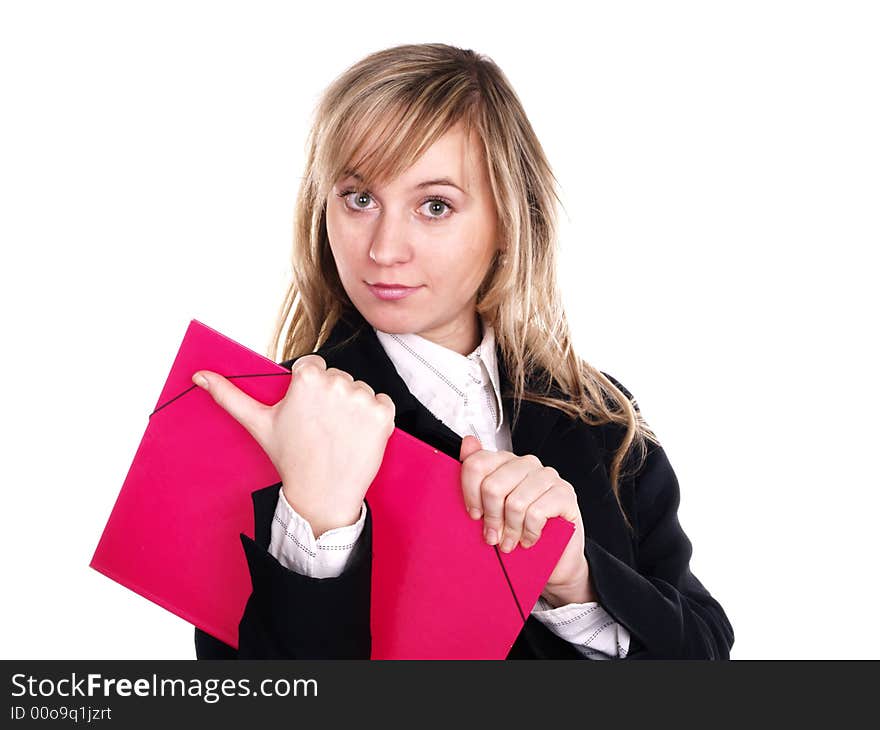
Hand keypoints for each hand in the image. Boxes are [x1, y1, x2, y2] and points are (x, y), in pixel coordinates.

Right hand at [192, 355, 395, 536]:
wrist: (322, 494)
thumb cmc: (290, 457)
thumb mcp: (258, 423)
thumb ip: (230, 395)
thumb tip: (199, 375)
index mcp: (307, 377)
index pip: (314, 367)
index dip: (310, 391)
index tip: (306, 414)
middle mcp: (336, 381)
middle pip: (338, 378)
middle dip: (332, 399)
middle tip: (321, 429)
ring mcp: (362, 398)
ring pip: (360, 391)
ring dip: (354, 409)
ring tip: (338, 435)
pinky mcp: (383, 414)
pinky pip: (382, 403)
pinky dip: (375, 419)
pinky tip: (358, 436)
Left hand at [459, 435, 594, 603]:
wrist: (554, 554)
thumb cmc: (520, 528)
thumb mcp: (492, 508)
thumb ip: (477, 477)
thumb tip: (468, 442)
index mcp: (505, 461)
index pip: (477, 463)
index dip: (470, 493)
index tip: (474, 514)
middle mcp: (526, 464)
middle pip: (493, 486)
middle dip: (490, 517)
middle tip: (493, 535)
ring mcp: (547, 476)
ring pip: (514, 503)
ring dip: (510, 529)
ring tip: (510, 541)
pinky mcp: (565, 493)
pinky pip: (535, 513)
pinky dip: (529, 532)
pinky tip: (529, 538)